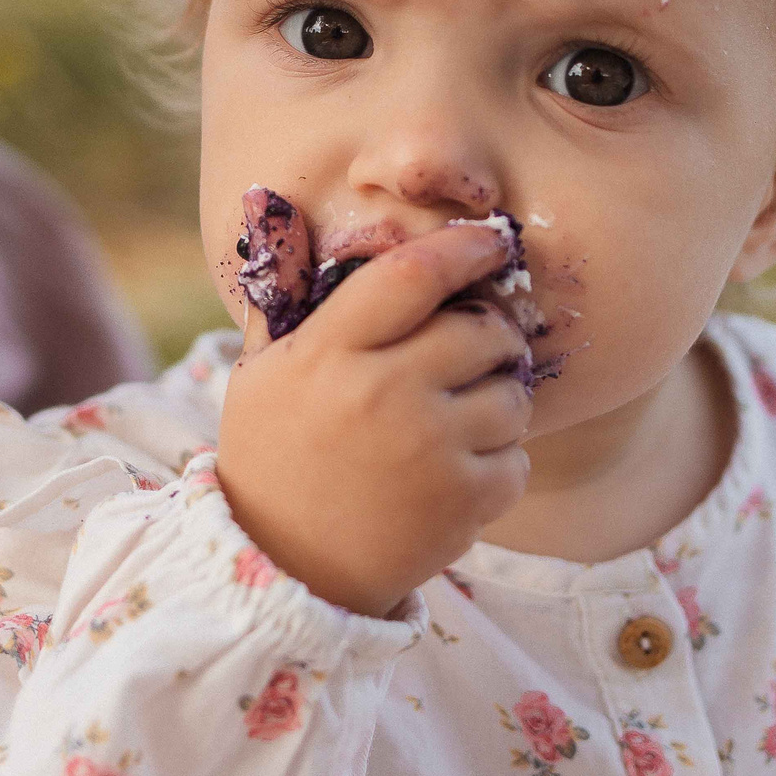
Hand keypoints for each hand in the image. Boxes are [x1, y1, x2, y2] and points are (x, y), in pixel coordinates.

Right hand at [216, 216, 531, 616]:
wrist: (283, 572)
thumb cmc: (272, 462)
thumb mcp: (258, 378)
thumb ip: (282, 300)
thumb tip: (268, 203)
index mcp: (329, 352)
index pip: (412, 275)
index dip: (463, 247)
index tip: (491, 240)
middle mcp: (381, 392)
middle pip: (479, 331)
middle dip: (492, 335)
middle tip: (480, 351)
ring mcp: (426, 448)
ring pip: (510, 397)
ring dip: (500, 404)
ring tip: (463, 422)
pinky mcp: (459, 502)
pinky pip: (517, 460)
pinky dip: (501, 466)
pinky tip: (458, 475)